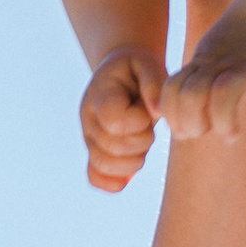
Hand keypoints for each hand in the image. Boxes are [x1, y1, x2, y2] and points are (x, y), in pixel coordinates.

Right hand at [80, 44, 163, 191]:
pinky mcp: (96, 154)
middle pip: (112, 147)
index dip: (138, 121)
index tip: (148, 111)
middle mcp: (89, 119)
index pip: (114, 121)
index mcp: (99, 95)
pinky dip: (113, 182)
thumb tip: (156, 112)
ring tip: (142, 141)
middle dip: (142, 141)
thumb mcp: (148, 64)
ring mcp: (90, 139)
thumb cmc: (138, 70)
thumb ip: (154, 83)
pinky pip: (95, 178)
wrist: (122, 76)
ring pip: (104, 165)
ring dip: (134, 160)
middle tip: (150, 127)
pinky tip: (130, 175)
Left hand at [165, 0, 245, 143]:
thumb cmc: (243, 39)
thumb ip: (198, 81)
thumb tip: (186, 120)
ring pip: (224, 93)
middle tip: (206, 131)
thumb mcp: (212, 55)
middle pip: (192, 94)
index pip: (173, 89)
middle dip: (193, 123)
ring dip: (223, 122)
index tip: (187, 129)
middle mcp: (221, 64)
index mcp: (203, 63)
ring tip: (231, 135)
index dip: (173, 115)